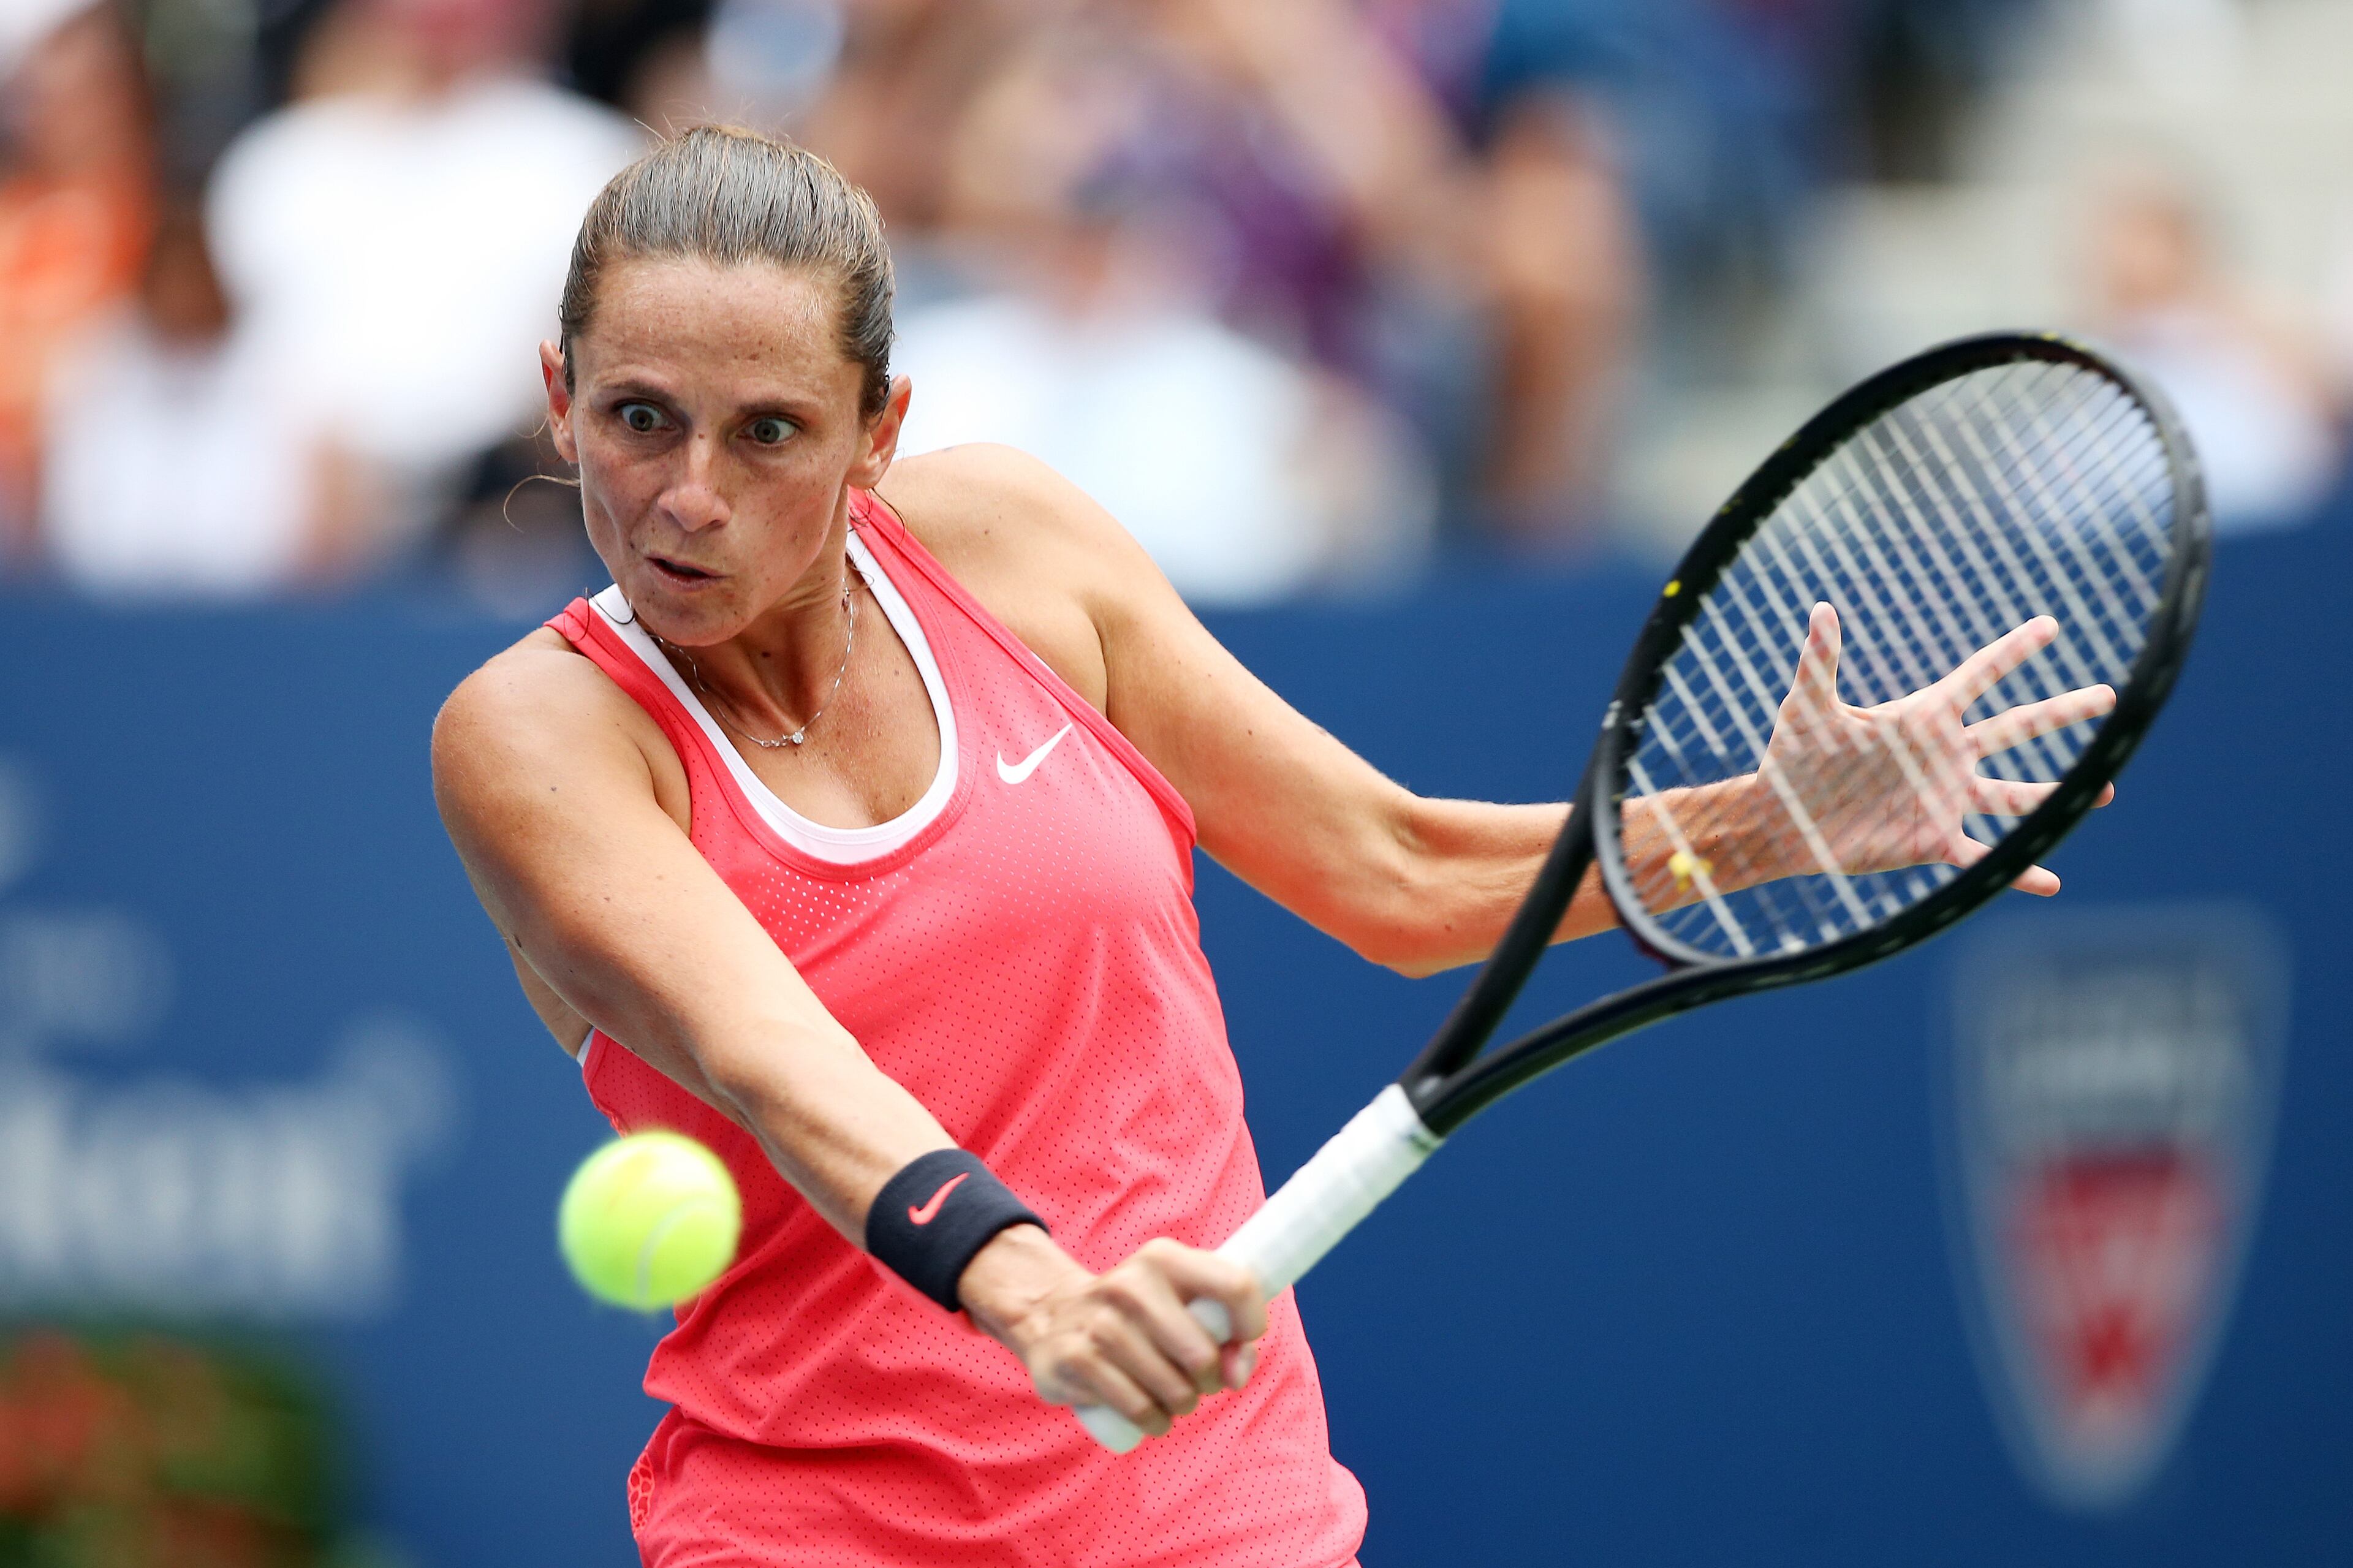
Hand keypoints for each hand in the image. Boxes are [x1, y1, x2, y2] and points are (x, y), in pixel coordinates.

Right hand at [957, 1227, 1267, 1438]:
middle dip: (1210, 1381)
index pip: (1235, 1285)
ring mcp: (1099, 1322)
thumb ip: (1228, 1331)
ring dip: (1182, 1405)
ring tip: (1172, 1397)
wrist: (1052, 1315)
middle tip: (1196, 1379)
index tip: (1243, 1341)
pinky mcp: (1076, 1358)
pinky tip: (1152, 1416)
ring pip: (1173, 1390)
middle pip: (1203, 1355)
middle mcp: (1130, 1284)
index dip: (1252, 1324)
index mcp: (1163, 1258)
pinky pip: (1139, 1409)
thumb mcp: (1179, 1301)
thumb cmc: (1138, 1315)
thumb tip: (1238, 1374)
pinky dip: (1155, 1422)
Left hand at [1754, 604, 2114, 895]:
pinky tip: (2051, 881)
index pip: (1978, 676)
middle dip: (2063, 712)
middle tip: (2113, 696)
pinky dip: (2019, 871)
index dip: (2012, 651)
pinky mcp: (1934, 840)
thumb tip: (1820, 608)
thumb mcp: (1807, 707)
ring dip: (2059, 794)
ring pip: (2016, 794)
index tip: (2050, 625)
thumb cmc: (1792, 759)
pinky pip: (1985, 856)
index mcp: (1922, 717)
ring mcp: (1945, 798)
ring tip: (2108, 789)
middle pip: (2017, 727)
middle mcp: (1944, 755)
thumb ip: (1820, 661)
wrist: (1782, 819)